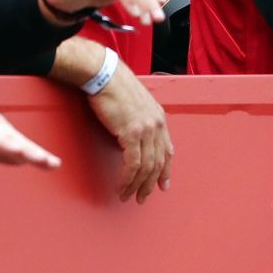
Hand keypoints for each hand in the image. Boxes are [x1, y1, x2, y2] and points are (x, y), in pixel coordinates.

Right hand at [0, 75, 60, 168]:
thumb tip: (19, 160)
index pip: (22, 147)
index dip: (38, 156)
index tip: (56, 165)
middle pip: (18, 143)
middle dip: (35, 154)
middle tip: (53, 163)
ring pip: (3, 138)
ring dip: (19, 148)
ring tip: (34, 157)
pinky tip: (3, 145)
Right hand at [87, 65, 173, 202]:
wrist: (105, 75)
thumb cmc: (114, 86)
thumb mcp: (135, 104)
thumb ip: (139, 121)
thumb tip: (133, 139)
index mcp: (159, 118)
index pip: (167, 150)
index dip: (165, 170)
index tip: (162, 185)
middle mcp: (156, 125)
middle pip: (158, 163)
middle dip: (150, 184)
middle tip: (141, 197)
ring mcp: (146, 129)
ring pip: (146, 167)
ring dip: (136, 185)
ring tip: (127, 196)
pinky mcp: (131, 133)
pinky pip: (132, 164)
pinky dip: (127, 178)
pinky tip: (121, 186)